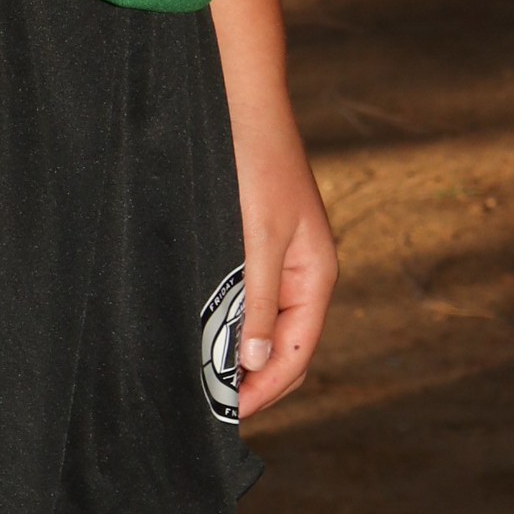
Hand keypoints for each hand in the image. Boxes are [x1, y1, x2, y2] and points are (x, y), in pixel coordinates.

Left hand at [229, 106, 337, 419]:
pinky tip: (200, 326)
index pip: (297, 353)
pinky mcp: (254, 238)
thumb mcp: (258, 237)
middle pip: (283, 344)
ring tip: (198, 375)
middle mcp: (301, 271)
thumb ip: (259, 301)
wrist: (240, 97)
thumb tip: (253, 364)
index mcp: (315, 275)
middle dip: (251, 378)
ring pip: (261, 320)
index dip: (265, 390)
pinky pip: (245, 292)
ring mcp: (278, 255)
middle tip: (208, 404)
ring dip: (235, 349)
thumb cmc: (256, 161)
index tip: (228, 415)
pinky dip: (227, 316)